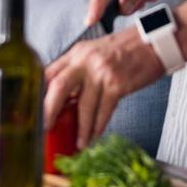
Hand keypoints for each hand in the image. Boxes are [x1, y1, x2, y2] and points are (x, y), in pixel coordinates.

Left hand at [44, 28, 164, 148]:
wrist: (153, 43)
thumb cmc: (125, 50)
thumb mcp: (95, 53)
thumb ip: (78, 71)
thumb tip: (63, 99)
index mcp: (77, 52)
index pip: (49, 72)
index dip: (38, 93)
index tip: (34, 111)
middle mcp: (86, 59)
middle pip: (58, 86)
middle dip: (48, 111)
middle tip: (45, 129)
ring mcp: (102, 71)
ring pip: (83, 105)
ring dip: (80, 128)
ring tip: (78, 143)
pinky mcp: (117, 84)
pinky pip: (103, 111)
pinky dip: (98, 127)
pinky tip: (95, 136)